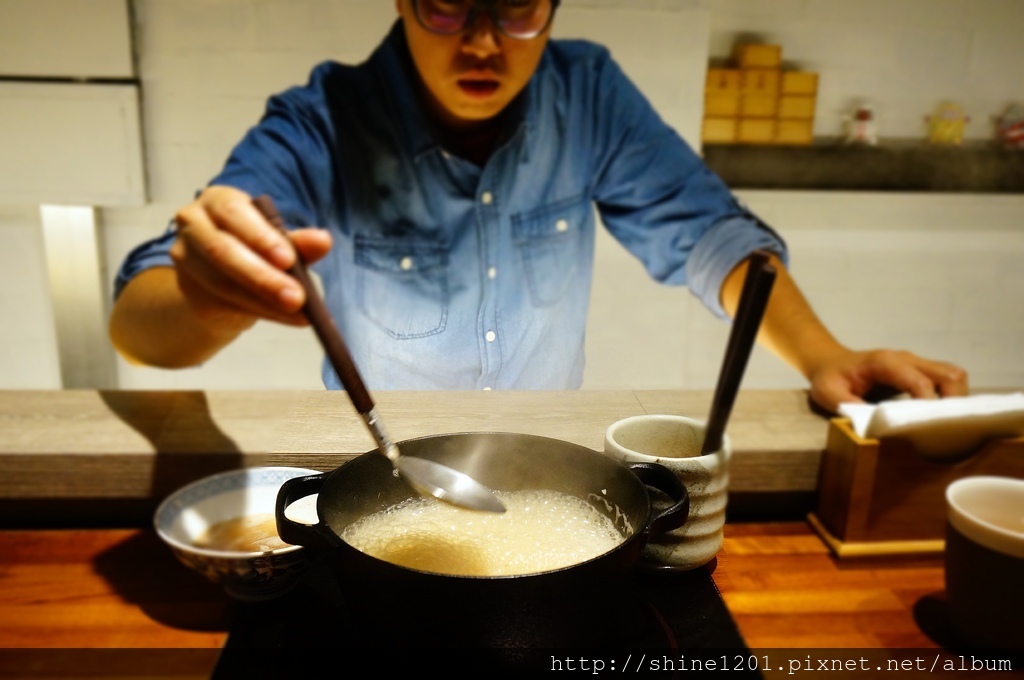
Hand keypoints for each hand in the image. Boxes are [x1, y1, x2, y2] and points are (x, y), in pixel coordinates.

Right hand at [170, 185, 332, 333]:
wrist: (218, 280)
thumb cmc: (252, 248)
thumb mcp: (278, 241)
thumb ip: (298, 242)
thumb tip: (323, 241)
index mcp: (218, 201)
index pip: (233, 212)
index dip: (260, 236)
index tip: (289, 259)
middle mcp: (194, 224)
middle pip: (222, 250)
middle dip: (263, 276)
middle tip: (298, 297)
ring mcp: (185, 257)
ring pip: (223, 283)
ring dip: (266, 301)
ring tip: (300, 312)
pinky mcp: (189, 288)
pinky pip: (226, 303)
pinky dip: (263, 312)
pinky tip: (289, 318)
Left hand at [808, 348, 968, 413]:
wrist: (830, 362)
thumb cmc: (830, 377)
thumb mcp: (828, 393)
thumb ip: (848, 406)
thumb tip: (874, 425)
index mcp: (885, 363)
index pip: (920, 382)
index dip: (927, 405)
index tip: (925, 428)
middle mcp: (906, 360)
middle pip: (949, 374)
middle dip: (953, 402)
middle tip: (944, 428)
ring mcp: (915, 364)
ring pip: (953, 376)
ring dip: (956, 400)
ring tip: (944, 424)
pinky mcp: (919, 372)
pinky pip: (945, 381)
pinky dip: (950, 399)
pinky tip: (937, 418)